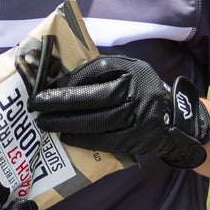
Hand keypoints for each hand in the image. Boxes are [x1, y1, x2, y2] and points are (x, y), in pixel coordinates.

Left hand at [23, 54, 209, 169]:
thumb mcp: (124, 70)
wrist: (172, 118)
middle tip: (37, 107)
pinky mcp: (140, 138)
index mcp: (131, 69)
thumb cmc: (137, 89)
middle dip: (62, 103)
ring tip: (46, 124)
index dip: (69, 81)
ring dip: (68, 124)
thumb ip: (97, 71)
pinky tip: (67, 138)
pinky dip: (85, 140)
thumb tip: (59, 81)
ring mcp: (141, 116)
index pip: (96, 71)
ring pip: (99, 121)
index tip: (45, 88)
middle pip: (96, 98)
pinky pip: (108, 140)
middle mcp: (139, 90)